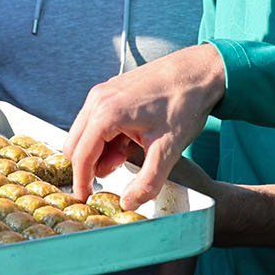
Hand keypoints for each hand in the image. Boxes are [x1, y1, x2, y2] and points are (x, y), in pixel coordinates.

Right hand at [67, 44, 225, 208]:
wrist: (199, 72)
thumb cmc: (184, 104)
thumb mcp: (167, 150)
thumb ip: (147, 182)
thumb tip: (128, 203)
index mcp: (105, 114)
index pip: (80, 157)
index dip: (81, 182)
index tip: (85, 198)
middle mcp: (97, 100)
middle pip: (75, 144)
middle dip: (90, 164)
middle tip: (118, 171)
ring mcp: (102, 92)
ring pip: (85, 131)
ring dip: (99, 150)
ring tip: (129, 154)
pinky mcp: (111, 89)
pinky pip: (95, 119)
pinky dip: (105, 136)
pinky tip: (131, 139)